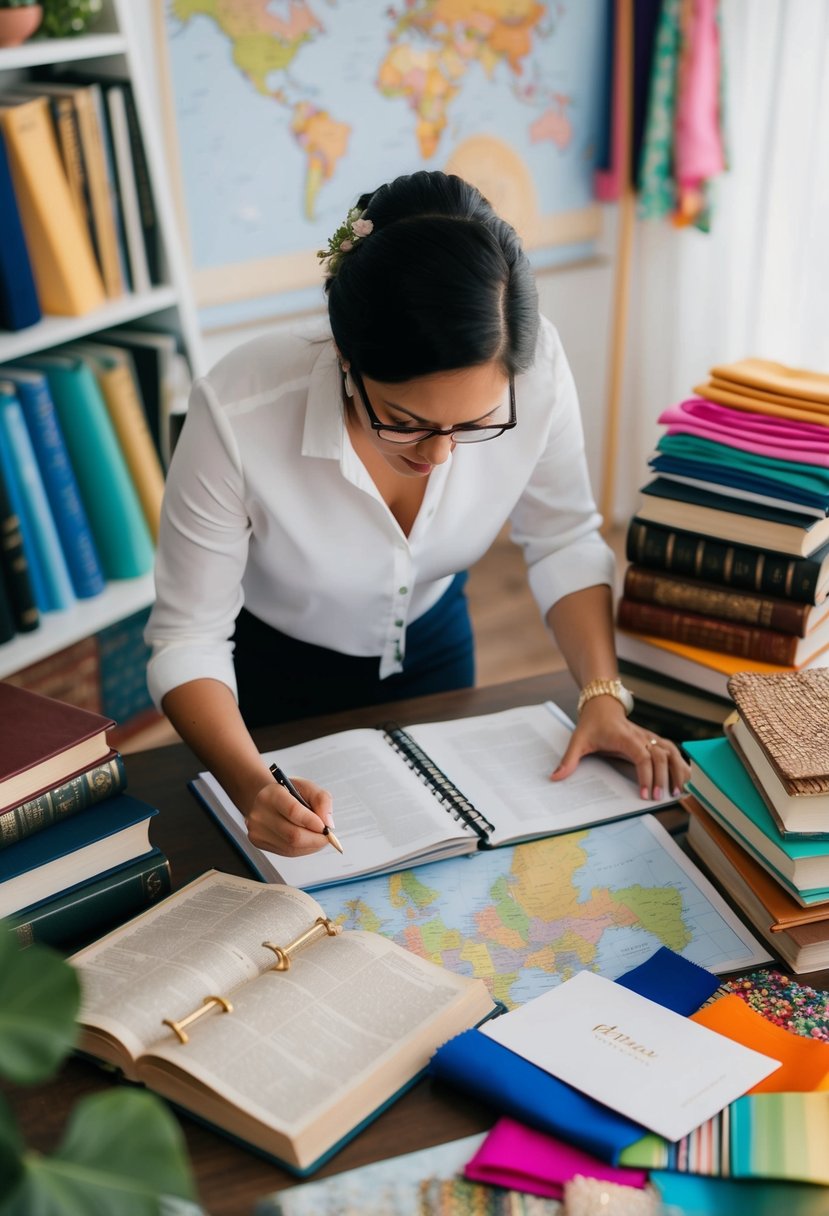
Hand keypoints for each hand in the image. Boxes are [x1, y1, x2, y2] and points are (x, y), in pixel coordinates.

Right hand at [242, 775, 334, 856]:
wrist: (265, 799)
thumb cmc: (288, 793)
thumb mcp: (307, 787)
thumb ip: (322, 800)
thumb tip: (328, 824)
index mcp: (271, 795)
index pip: (293, 811)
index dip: (313, 822)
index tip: (326, 827)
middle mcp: (260, 814)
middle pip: (293, 836)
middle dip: (316, 839)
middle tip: (327, 835)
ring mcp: (257, 831)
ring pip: (292, 848)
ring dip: (311, 845)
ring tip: (317, 835)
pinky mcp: (258, 842)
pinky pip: (287, 852)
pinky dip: (303, 848)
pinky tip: (305, 839)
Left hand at [550, 696, 690, 799]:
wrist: (602, 705)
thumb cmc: (591, 724)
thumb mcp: (578, 741)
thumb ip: (569, 760)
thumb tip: (555, 778)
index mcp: (625, 737)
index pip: (642, 756)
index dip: (646, 775)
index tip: (644, 794)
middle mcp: (641, 736)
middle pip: (661, 756)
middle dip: (663, 778)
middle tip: (660, 798)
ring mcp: (649, 737)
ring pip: (672, 751)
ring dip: (678, 770)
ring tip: (680, 791)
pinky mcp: (654, 740)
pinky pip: (673, 750)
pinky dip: (682, 763)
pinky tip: (686, 778)